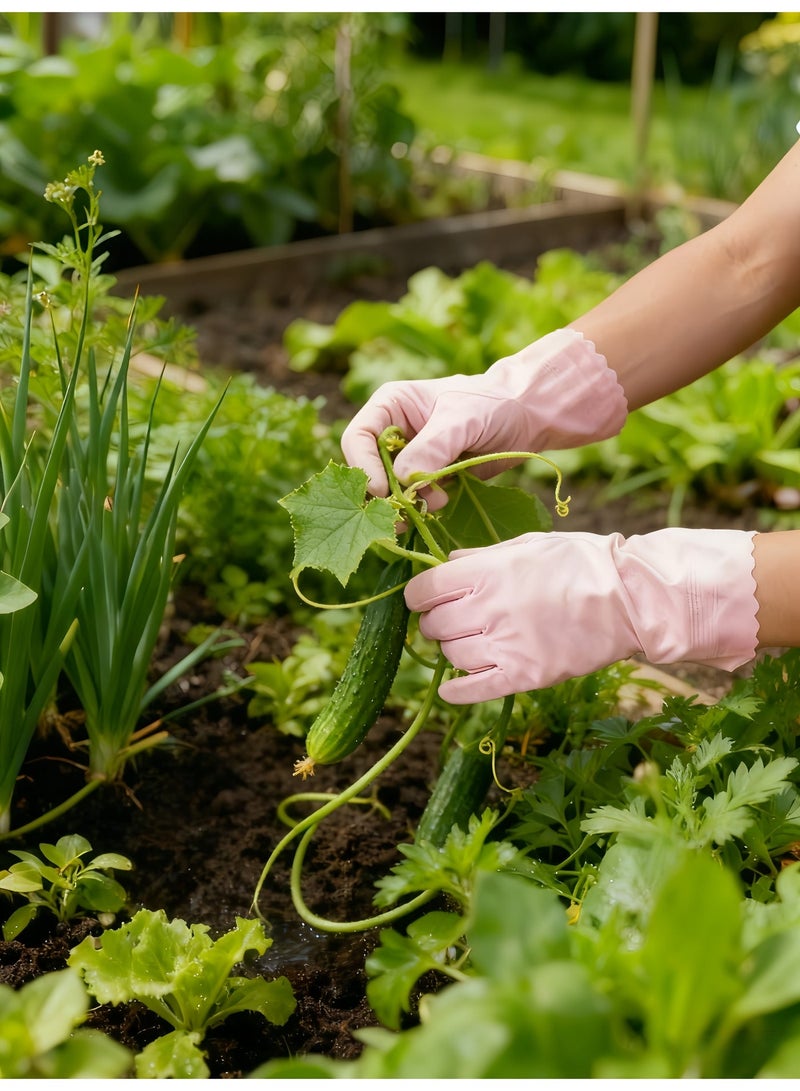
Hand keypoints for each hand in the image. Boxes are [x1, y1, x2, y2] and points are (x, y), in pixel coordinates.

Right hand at [340, 328, 626, 509]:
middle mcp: (393, 433)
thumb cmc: (492, 403)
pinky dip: (419, 508)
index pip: (358, 437)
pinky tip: (439, 504)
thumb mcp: (461, 419)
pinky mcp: (427, 479)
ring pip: (388, 490)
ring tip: (428, 507)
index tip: (382, 490)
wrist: (526, 418)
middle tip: (400, 512)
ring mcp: (409, 458)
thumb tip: (403, 480)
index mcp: (391, 406)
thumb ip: (432, 447)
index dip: (363, 465)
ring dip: (403, 504)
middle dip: (383, 492)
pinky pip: (411, 499)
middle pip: (367, 469)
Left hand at [405, 528, 758, 703]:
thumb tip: (445, 562)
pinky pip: (473, 691)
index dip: (419, 596)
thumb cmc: (580, 562)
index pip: (425, 590)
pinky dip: (456, 692)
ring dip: (452, 651)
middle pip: (434, 625)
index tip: (425, 599)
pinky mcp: (525, 676)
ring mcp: (506, 645)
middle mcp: (488, 609)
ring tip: (470, 643)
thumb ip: (481, 556)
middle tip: (451, 622)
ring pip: (452, 656)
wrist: (629, 597)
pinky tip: (451, 689)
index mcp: (486, 572)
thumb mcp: (527, 544)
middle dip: (435, 623)